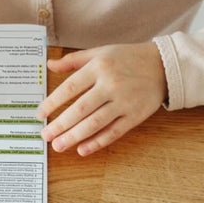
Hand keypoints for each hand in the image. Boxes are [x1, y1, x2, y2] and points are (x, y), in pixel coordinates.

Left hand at [37, 43, 167, 155]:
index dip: (52, 102)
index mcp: (99, 68)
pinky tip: (83, 149)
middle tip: (45, 136)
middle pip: (80, 109)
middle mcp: (110, 85)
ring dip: (75, 136)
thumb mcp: (100, 52)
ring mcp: (124, 102)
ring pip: (95, 123)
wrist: (163, 65)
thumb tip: (49, 65)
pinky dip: (98, 142)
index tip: (40, 114)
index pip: (70, 88)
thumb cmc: (127, 57)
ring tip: (58, 145)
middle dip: (60, 124)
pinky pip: (114, 132)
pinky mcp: (135, 116)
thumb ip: (74, 60)